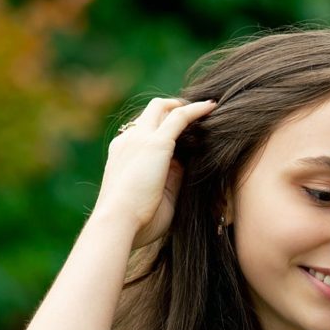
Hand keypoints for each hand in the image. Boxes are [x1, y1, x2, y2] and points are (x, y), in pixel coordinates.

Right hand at [97, 96, 217, 251]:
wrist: (116, 222)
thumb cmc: (135, 222)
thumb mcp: (155, 198)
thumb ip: (170, 179)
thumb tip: (186, 166)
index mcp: (122, 154)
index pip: (143, 133)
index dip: (161, 131)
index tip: (179, 136)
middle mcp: (129, 140)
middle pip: (150, 113)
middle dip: (170, 109)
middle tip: (192, 115)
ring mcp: (140, 138)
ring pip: (162, 108)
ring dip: (183, 107)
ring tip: (206, 109)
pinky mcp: (156, 142)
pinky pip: (180, 117)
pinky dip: (196, 110)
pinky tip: (212, 107)